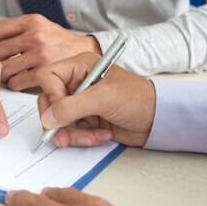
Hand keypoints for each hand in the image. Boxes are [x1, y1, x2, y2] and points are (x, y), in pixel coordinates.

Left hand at [0, 14, 100, 90]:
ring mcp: (40, 54)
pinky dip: (13, 85)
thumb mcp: (41, 26)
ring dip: (0, 76)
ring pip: (4, 68)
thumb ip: (19, 30)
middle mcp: (35, 35)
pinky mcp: (45, 71)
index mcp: (32, 21)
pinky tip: (16, 83)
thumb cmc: (60, 42)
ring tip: (2, 77)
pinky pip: (17, 82)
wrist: (86, 52)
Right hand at [36, 52, 155, 147]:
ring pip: (58, 120)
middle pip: (49, 102)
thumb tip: (48, 119)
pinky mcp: (84, 119)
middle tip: (63, 137)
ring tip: (93, 136)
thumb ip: (72, 107)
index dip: (50, 95)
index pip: (48, 77)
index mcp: (79, 67)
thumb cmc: (138, 99)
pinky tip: (101, 135)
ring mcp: (79, 103)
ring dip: (73, 133)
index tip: (59, 112)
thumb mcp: (104, 98)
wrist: (158, 120)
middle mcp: (76, 83)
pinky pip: (70, 131)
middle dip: (57, 122)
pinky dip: (82, 138)